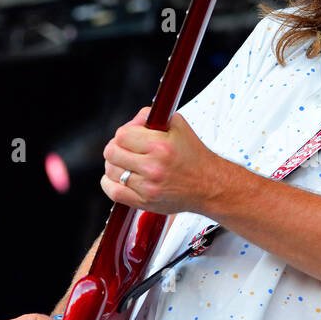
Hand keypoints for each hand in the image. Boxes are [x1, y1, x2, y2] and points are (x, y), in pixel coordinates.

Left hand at [100, 106, 226, 215]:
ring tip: (126, 164)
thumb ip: (152, 116)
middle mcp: (153, 167)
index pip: (122, 135)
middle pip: (112, 152)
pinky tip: (120, 178)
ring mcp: (148, 187)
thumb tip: (132, 120)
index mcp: (160, 146)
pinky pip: (114, 192)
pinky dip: (110, 183)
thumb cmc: (194, 156)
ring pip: (111, 171)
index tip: (133, 135)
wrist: (210, 185)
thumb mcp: (179, 127)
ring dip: (115, 165)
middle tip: (126, 149)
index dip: (125, 132)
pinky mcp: (145, 203)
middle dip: (117, 147)